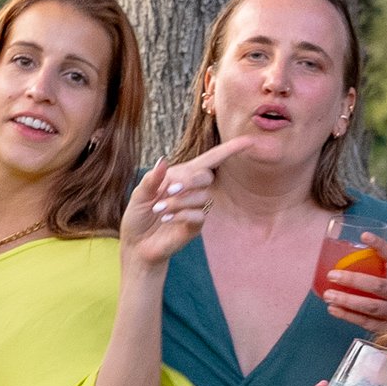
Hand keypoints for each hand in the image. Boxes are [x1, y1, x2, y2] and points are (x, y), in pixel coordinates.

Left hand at [119, 139, 250, 269]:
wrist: (137, 244)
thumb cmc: (138, 216)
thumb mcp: (139, 195)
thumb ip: (151, 179)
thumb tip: (163, 160)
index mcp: (180, 176)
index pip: (209, 160)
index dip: (229, 150)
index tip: (248, 141)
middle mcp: (191, 190)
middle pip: (206, 176)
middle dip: (189, 180)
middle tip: (168, 191)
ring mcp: (195, 208)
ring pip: (202, 197)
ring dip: (179, 201)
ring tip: (159, 210)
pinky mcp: (195, 226)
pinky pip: (199, 215)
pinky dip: (182, 214)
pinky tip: (167, 219)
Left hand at [321, 228, 386, 332]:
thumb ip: (376, 267)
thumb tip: (341, 252)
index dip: (381, 246)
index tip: (364, 235)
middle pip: (379, 286)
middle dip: (353, 280)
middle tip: (332, 275)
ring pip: (372, 307)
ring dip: (348, 301)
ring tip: (328, 295)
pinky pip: (367, 322)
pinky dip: (348, 316)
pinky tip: (334, 309)